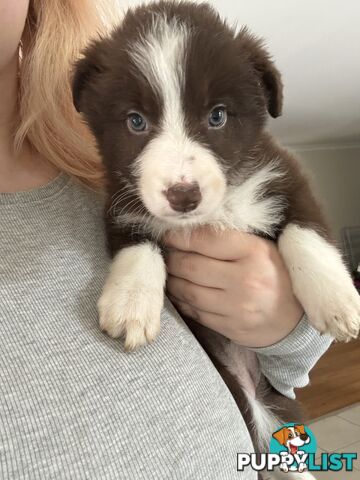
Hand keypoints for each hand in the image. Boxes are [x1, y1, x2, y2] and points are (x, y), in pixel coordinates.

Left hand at [164, 226, 303, 347]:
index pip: (207, 239)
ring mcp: (236, 307)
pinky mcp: (229, 326)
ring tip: (170, 271)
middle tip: (167, 253)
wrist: (295, 320)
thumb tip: (190, 229)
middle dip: (173, 258)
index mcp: (255, 252)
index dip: (181, 236)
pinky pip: (195, 311)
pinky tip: (178, 291)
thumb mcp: (262, 248)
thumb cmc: (276, 275)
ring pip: (188, 290)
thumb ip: (231, 238)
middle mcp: (245, 279)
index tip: (169, 234)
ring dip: (173, 280)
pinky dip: (181, 300)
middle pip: (192, 265)